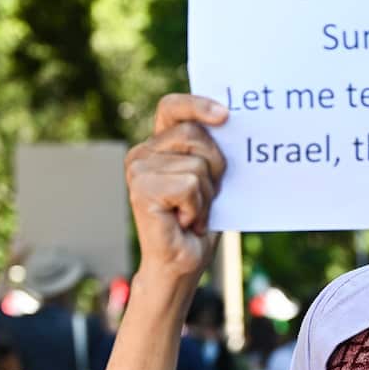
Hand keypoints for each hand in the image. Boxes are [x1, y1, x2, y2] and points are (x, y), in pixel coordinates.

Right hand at [125, 93, 228, 284]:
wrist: (182, 264)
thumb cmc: (199, 222)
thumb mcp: (210, 179)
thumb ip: (211, 152)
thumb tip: (230, 122)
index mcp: (158, 145)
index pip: (173, 108)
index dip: (197, 105)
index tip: (225, 116)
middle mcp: (142, 153)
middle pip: (194, 135)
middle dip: (214, 167)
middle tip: (205, 197)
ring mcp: (138, 170)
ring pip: (196, 166)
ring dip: (205, 196)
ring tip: (192, 214)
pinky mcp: (142, 189)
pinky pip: (189, 185)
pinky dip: (197, 208)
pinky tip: (184, 222)